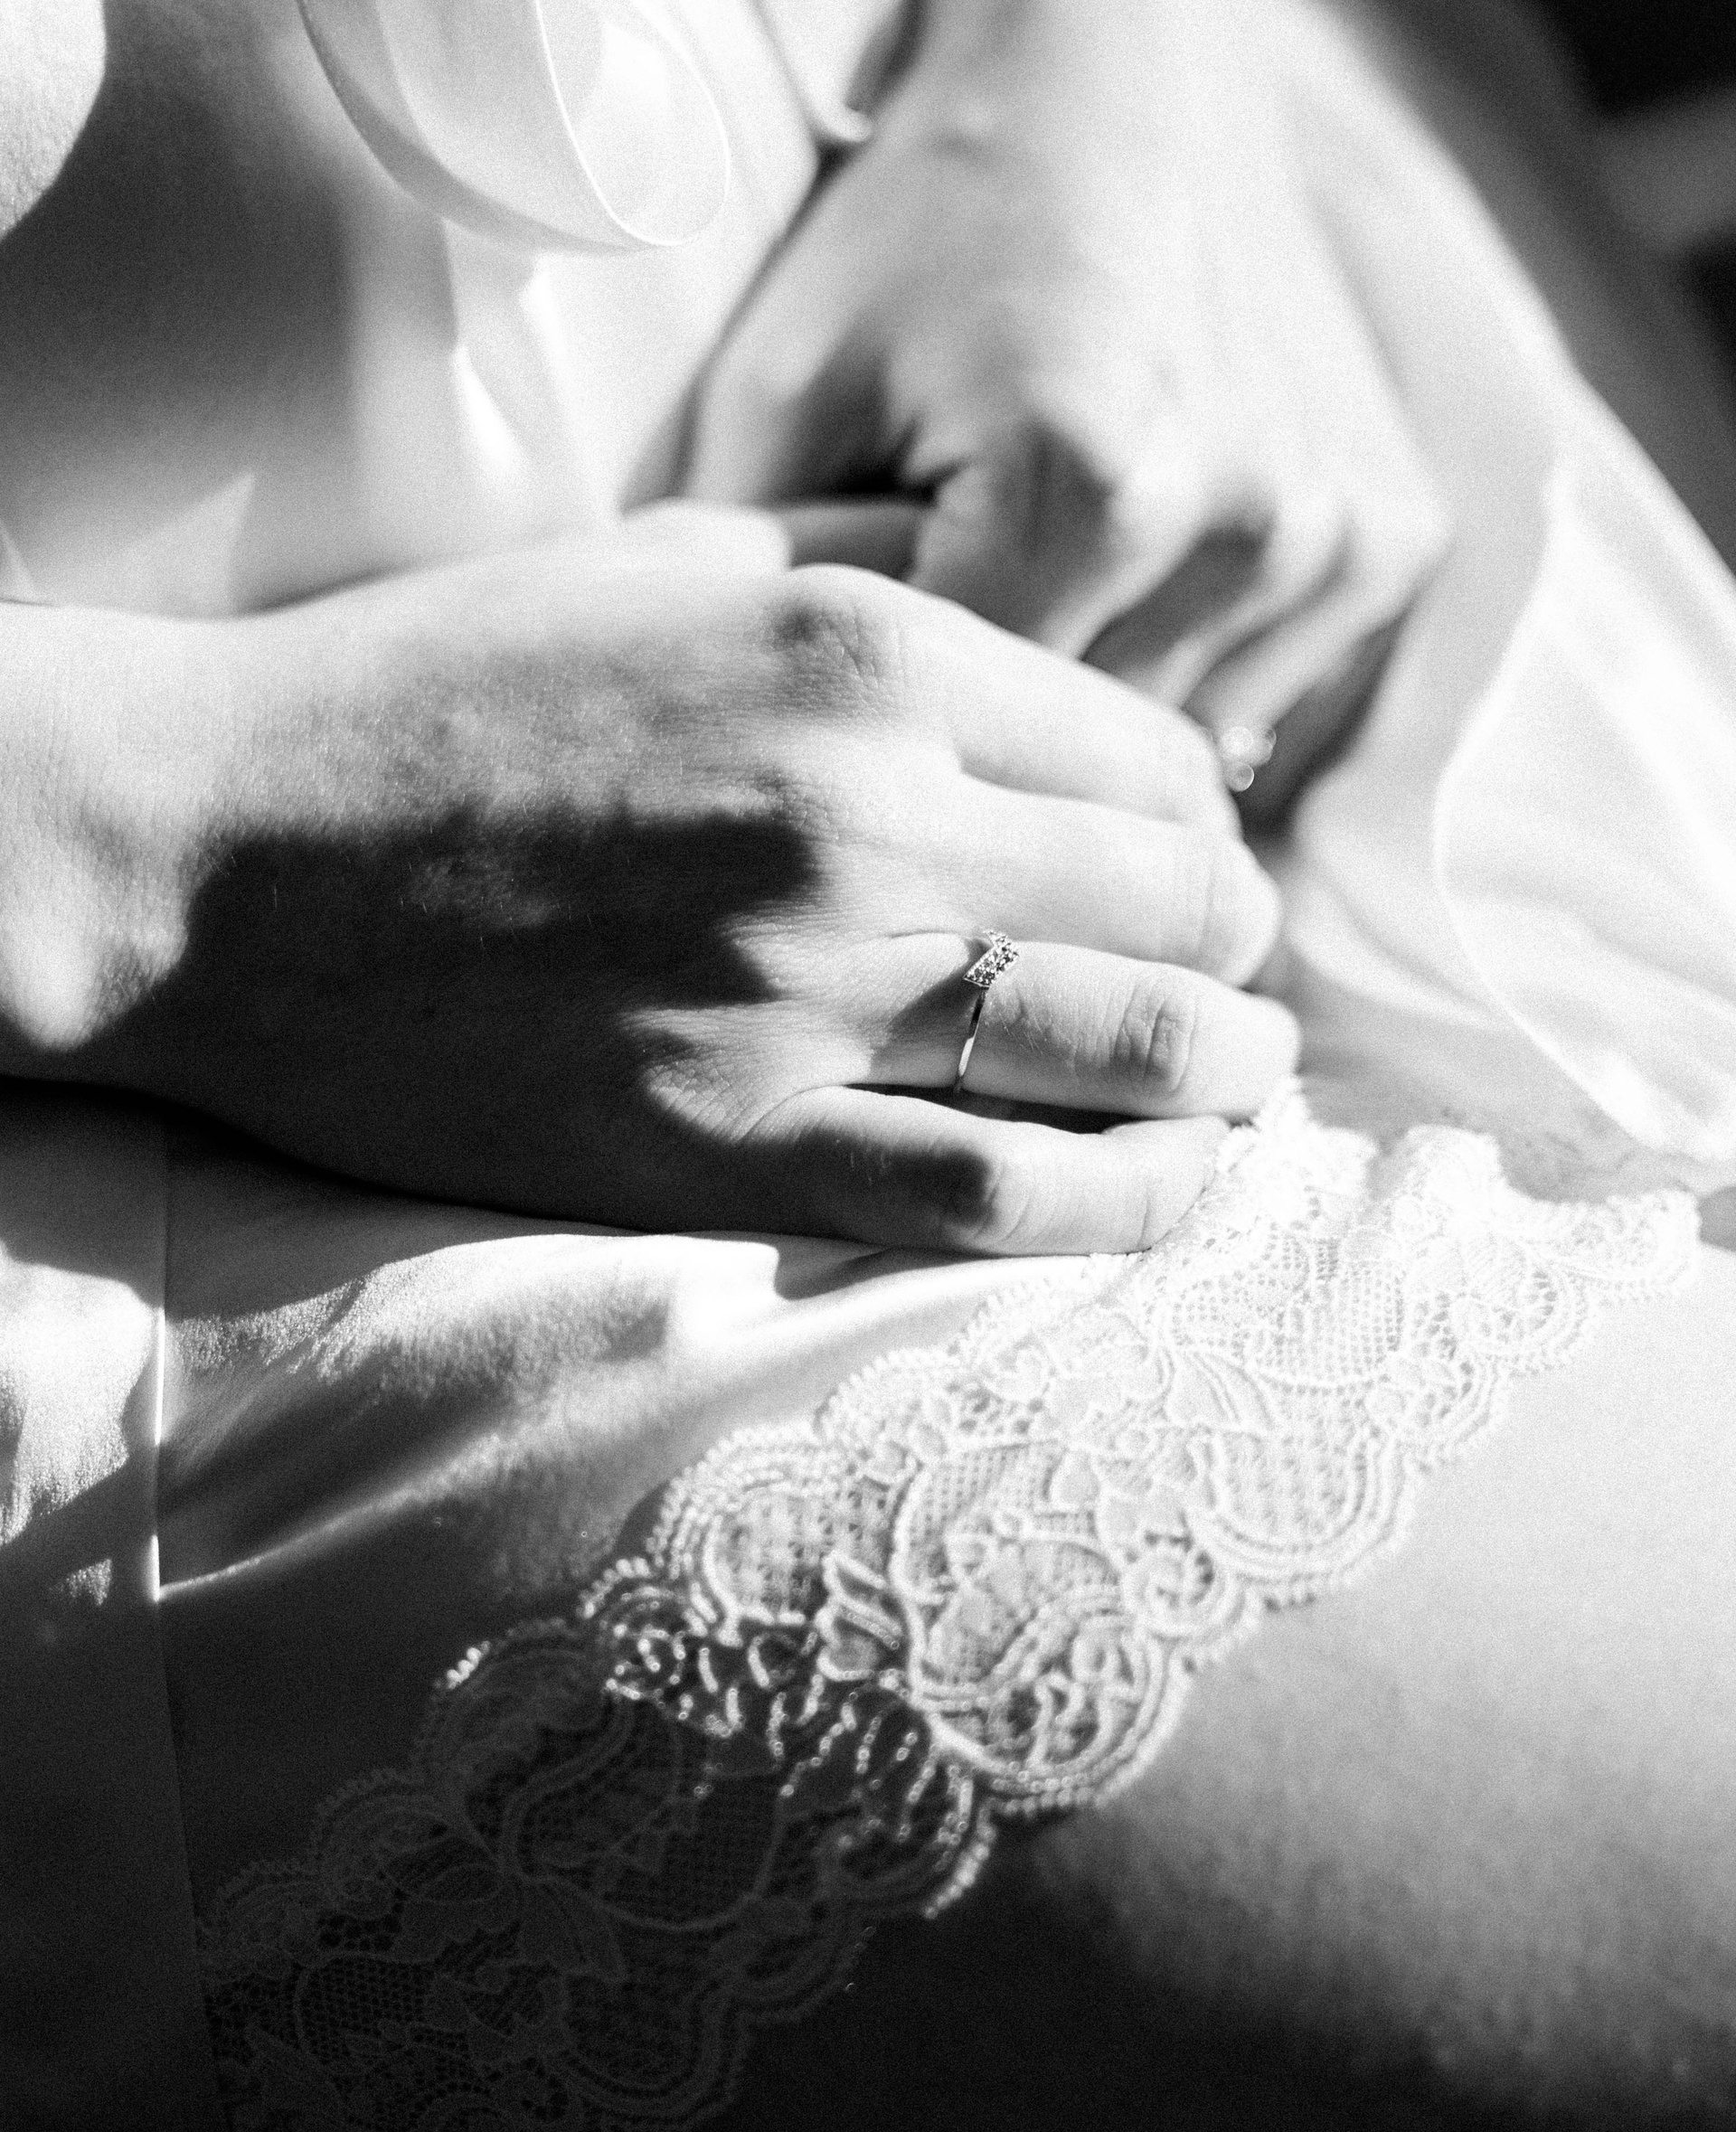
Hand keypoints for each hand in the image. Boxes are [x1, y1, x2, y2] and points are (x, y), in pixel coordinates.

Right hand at [1, 508, 1295, 1253]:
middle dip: (1235, 950)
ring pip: (1126, 1050)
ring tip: (1239, 1090)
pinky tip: (1176, 1192)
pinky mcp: (727, 1140)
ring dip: (1226, 1078)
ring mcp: (801, 986)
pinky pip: (999, 1195)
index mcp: (861, 654)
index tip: (1189, 869)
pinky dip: (1128, 1206)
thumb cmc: (432, 693)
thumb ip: (865, 576)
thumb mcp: (668, 565)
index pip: (1149, 758)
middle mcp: (863, 812)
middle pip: (1177, 902)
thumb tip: (1027, 625)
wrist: (217, 852)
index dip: (1204, 826)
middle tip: (1230, 986)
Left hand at [689, 0, 1450, 813]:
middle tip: (954, 637)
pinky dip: (1197, 666)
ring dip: (1107, 701)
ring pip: (1185, 742)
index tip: (865, 685)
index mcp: (1090, 491)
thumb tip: (759, 758)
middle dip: (1006, 726)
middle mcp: (1248, 523)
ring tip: (1051, 592)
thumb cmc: (920, 229)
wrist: (1106, 70)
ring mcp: (1342, 533)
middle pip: (1088, 757)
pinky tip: (1140, 581)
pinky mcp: (1399, 535)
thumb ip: (758, 592)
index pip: (976, 743)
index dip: (905, 727)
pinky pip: (1276, 690)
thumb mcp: (782, 392)